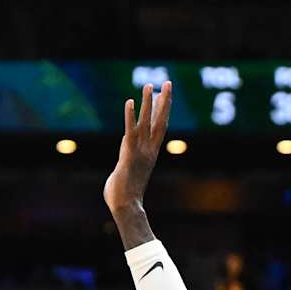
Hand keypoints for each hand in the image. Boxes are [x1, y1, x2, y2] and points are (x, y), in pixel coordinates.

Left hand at [103, 81, 172, 219]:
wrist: (126, 207)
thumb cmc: (124, 196)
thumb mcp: (127, 174)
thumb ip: (126, 164)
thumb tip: (122, 166)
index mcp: (151, 153)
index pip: (161, 127)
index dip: (164, 110)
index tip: (165, 95)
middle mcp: (149, 150)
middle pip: (160, 120)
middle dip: (164, 101)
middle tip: (168, 82)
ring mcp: (140, 151)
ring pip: (146, 122)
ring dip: (148, 102)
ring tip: (149, 85)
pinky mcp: (128, 154)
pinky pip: (130, 131)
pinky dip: (129, 116)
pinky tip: (129, 102)